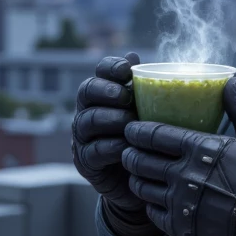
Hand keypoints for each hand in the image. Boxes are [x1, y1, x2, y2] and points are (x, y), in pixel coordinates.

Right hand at [72, 52, 148, 220]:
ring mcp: (84, 136)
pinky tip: (127, 147)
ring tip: (129, 122)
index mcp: (105, 94)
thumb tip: (134, 54)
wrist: (141, 181)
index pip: (101, 71)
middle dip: (105, 91)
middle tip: (125, 97)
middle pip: (86, 91)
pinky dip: (111, 147)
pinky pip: (94, 150)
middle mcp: (89, 110)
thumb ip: (146, 87)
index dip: (111, 67)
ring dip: (110, 119)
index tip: (127, 70)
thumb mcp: (152, 113)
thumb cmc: (147, 139)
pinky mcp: (86, 161)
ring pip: (88, 120)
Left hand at [121, 74, 235, 235]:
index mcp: (199, 148)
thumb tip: (232, 80)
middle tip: (127, 151)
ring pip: (142, 188)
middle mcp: (184, 175)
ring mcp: (181, 203)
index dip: (137, 131)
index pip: (155, 135)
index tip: (131, 128)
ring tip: (137, 174)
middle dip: (129, 154)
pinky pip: (153, 214)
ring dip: (136, 179)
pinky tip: (153, 200)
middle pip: (141, 161)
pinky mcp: (182, 228)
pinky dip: (149, 205)